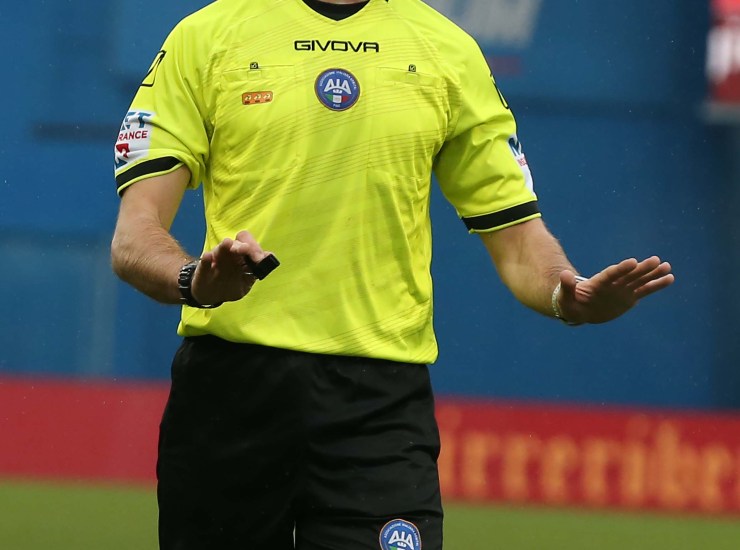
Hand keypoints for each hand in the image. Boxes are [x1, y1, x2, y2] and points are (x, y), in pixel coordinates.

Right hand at [191, 231, 272, 304]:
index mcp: (242, 257)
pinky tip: (208, 257)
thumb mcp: (244, 284)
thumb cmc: (230, 286)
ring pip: (222, 248)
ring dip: (225, 246)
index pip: (250, 244)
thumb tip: (268, 256)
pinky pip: (205, 260)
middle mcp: (230, 254)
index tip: (258, 258)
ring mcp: (217, 258)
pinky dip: (207, 258)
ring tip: (227, 245)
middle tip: (244, 250)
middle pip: (238, 243)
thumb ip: (255, 273)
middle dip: (243, 246)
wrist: (209, 294)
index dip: (255, 248)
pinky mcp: (204, 266)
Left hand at [557, 256, 673, 323]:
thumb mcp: (565, 297)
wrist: (579, 309)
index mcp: (599, 283)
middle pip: (629, 275)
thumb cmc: (570, 302)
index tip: (632, 262)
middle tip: (656, 260)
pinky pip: (645, 290)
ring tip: (667, 266)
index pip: (611, 275)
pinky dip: (656, 285)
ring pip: (639, 280)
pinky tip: (669, 278)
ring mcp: (622, 290)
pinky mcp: (629, 297)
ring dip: (653, 274)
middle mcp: (613, 284)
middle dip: (642, 269)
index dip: (621, 269)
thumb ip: (567, 286)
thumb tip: (564, 274)